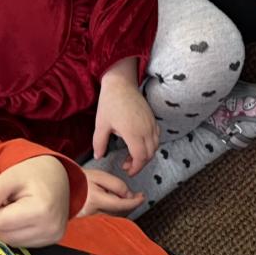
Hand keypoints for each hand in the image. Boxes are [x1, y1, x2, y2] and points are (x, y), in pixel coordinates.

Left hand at [0, 155, 70, 247]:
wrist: (59, 177)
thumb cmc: (33, 175)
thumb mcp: (10, 176)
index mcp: (41, 210)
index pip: (0, 222)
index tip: (8, 198)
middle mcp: (50, 228)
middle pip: (5, 235)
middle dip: (2, 220)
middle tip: (13, 204)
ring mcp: (53, 236)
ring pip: (12, 242)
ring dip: (10, 228)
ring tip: (21, 211)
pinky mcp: (53, 241)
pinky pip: (23, 243)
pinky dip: (19, 232)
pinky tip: (28, 219)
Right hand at [78, 169, 144, 217]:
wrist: (56, 184)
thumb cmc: (75, 178)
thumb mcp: (99, 175)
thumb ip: (116, 185)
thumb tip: (129, 195)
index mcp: (96, 200)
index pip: (122, 205)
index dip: (135, 202)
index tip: (142, 197)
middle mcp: (92, 212)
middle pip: (119, 212)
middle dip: (130, 204)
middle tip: (136, 196)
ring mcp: (89, 217)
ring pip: (113, 215)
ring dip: (121, 207)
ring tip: (122, 196)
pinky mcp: (86, 218)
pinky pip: (104, 215)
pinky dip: (112, 210)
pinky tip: (111, 202)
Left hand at [95, 59, 158, 175]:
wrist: (121, 84)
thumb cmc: (110, 103)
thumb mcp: (101, 124)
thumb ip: (99, 143)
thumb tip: (98, 156)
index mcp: (133, 133)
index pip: (141, 157)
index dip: (136, 167)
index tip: (127, 171)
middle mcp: (146, 130)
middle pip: (150, 154)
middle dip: (140, 163)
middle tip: (127, 165)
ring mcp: (151, 124)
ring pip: (155, 146)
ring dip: (146, 154)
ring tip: (132, 156)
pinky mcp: (152, 119)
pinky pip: (157, 136)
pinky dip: (151, 144)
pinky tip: (140, 143)